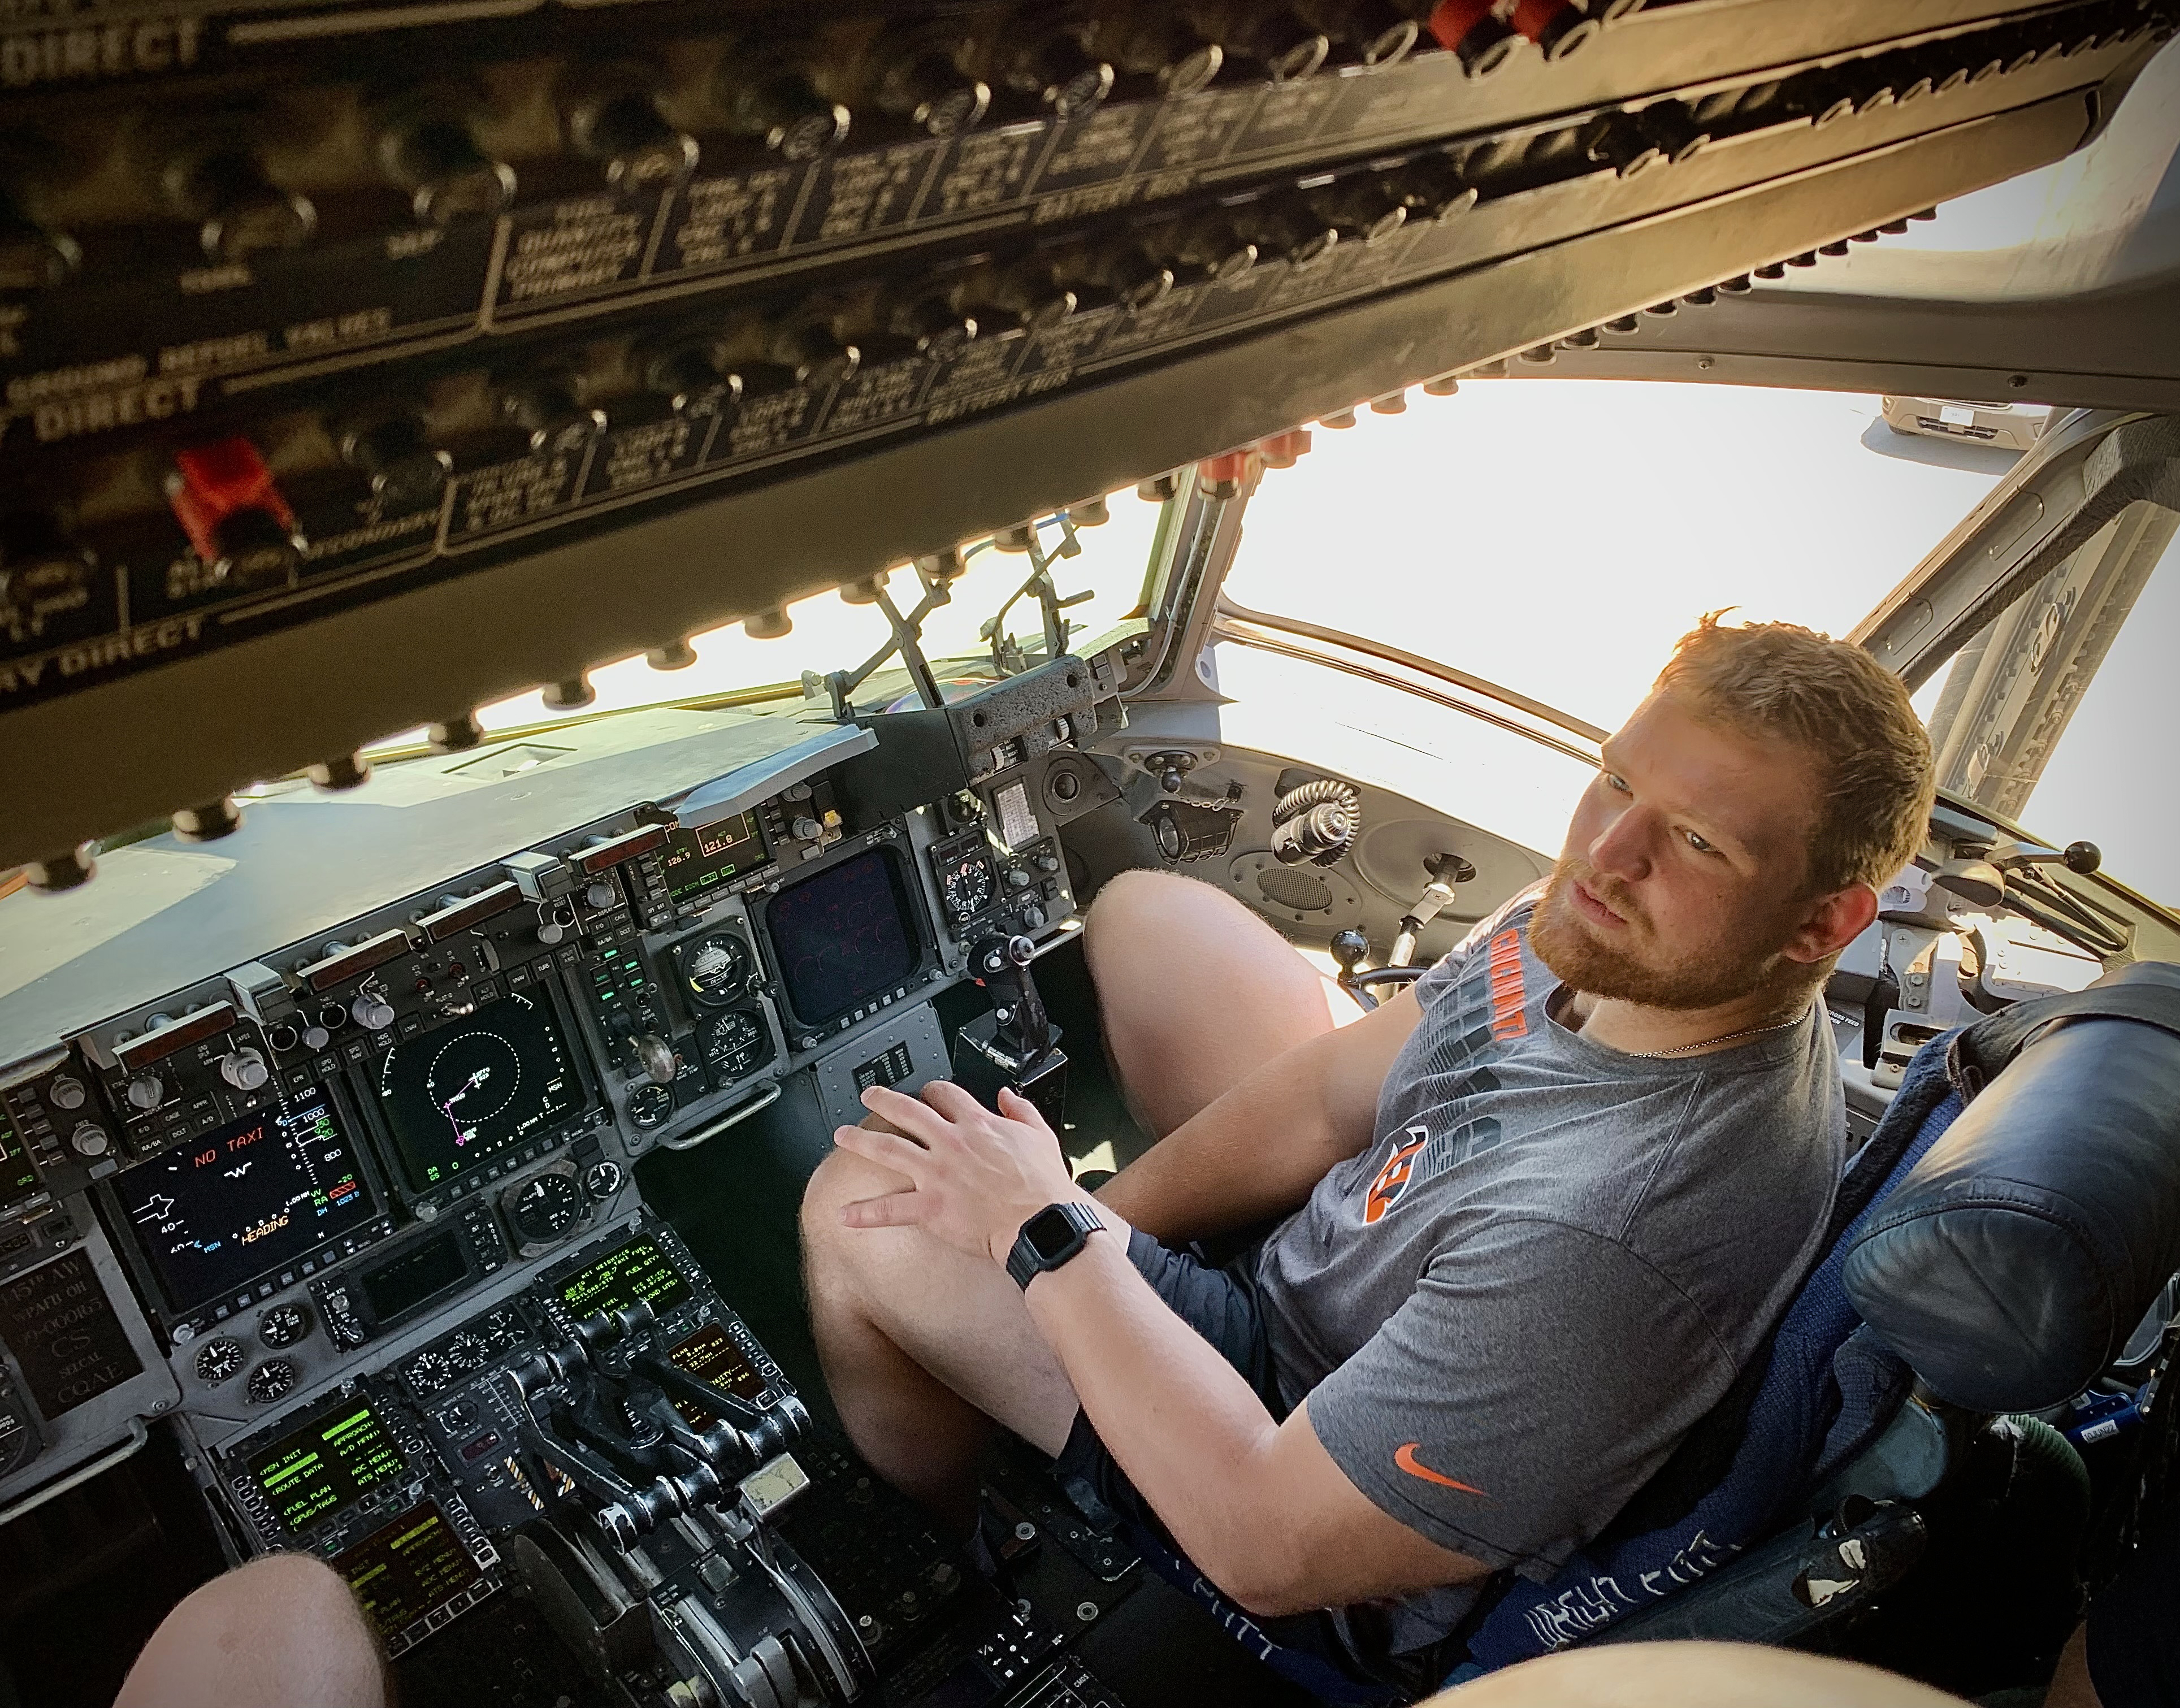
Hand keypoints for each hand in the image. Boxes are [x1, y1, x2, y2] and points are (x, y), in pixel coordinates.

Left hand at [833, 1081, 1089, 1265]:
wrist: (1040, 1220)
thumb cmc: (1043, 1184)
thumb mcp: (1040, 1134)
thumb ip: (1021, 1110)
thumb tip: (1007, 1095)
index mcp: (977, 1124)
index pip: (946, 1095)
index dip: (932, 1090)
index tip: (926, 1091)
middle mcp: (951, 1142)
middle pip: (907, 1111)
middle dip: (883, 1100)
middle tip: (868, 1096)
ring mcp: (937, 1173)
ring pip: (888, 1149)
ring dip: (860, 1140)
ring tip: (842, 1135)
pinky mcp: (931, 1206)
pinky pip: (890, 1208)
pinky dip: (865, 1213)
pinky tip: (845, 1214)